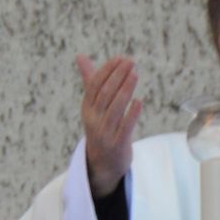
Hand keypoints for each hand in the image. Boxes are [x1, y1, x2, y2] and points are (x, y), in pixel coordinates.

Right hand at [76, 53, 144, 197]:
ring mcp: (105, 133)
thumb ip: (90, 81)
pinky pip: (125, 128)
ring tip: (135, 75)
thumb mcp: (93, 106)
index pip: (94, 85)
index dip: (107, 71)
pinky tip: (139, 101)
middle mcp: (93, 120)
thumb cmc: (101, 127)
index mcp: (87, 108)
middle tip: (131, 62)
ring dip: (125, 90)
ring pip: (115, 109)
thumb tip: (80, 56)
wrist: (102, 163)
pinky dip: (132, 114)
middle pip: (105, 95)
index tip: (120, 58)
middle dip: (117, 77)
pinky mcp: (117, 145)